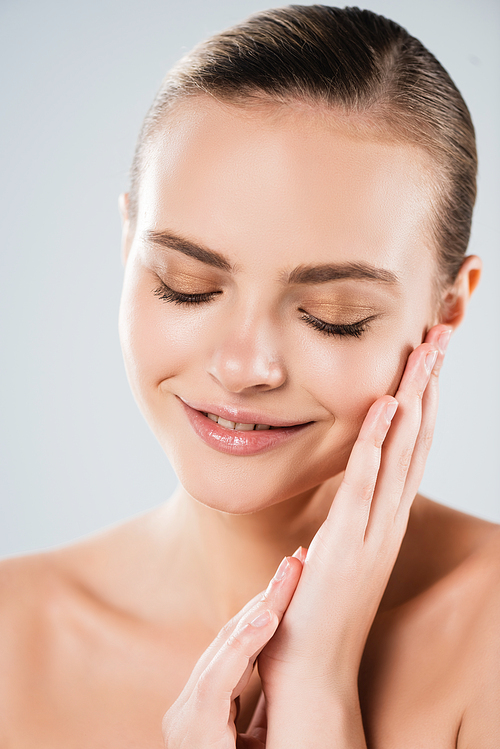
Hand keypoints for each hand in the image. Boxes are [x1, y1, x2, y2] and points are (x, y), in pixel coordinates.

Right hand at [161, 553, 302, 747]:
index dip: (266, 608)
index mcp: (202, 705)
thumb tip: (292, 675)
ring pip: (226, 647)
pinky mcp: (193, 731)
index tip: (294, 578)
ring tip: (289, 575)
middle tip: (298, 560)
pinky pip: (217, 679)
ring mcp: (186, 717)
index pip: (237, 646)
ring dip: (263, 606)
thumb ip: (260, 708)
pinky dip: (244, 644)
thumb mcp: (256, 739)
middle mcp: (188, 705)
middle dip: (268, 595)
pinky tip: (269, 617)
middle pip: (232, 637)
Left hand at [258, 324, 450, 744]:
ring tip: (426, 353)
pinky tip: (386, 406)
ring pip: (401, 454)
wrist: (312, 681)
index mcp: (381, 524)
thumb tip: (313, 541)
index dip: (421, 406)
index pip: (408, 454)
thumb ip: (330, 548)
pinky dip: (377, 443)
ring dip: (415, 400)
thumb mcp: (326, 570)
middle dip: (429, 388)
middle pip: (416, 442)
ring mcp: (371, 534)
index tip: (425, 364)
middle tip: (441, 338)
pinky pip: (364, 484)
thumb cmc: (314, 622)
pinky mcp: (346, 546)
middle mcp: (386, 523)